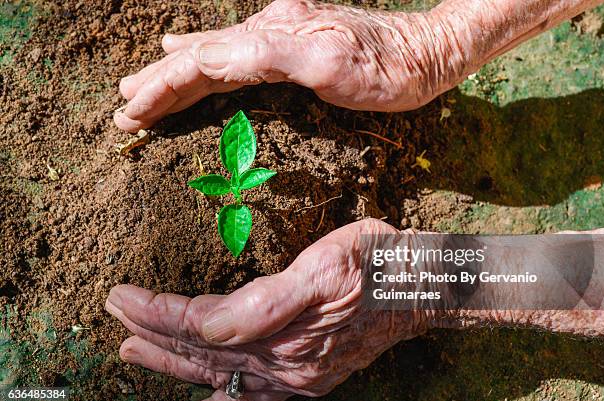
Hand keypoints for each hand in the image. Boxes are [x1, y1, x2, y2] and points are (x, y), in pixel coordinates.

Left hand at [105, 219, 430, 400]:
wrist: (421, 286)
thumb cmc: (375, 266)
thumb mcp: (324, 268)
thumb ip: (265, 304)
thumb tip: (209, 325)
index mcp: (284, 335)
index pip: (204, 325)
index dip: (161, 312)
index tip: (123, 297)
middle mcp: (284, 365)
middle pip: (204, 352)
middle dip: (155, 333)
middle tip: (116, 315)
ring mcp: (294, 375)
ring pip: (220, 372)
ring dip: (174, 360)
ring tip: (135, 348)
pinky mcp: (305, 376)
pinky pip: (253, 398)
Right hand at [114, 0, 451, 131]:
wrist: (423, 54)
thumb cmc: (386, 68)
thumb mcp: (330, 63)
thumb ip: (270, 56)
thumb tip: (209, 58)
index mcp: (270, 36)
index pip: (199, 62)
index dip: (162, 87)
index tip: (131, 112)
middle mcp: (267, 29)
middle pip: (197, 56)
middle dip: (157, 83)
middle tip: (124, 107)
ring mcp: (278, 34)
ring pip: (211, 54)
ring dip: (173, 73)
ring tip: (142, 85)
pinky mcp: (290, 44)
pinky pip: (233, 54)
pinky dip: (202, 59)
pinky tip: (190, 53)